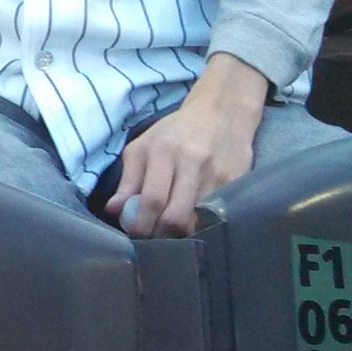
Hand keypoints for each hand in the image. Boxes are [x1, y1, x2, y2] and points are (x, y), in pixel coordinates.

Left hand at [107, 59, 267, 235]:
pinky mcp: (238, 182)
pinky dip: (203, 225)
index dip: (142, 224)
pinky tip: (194, 222)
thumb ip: (128, 179)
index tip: (135, 233)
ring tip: (171, 232)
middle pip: (176, 217)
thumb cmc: (176, 132)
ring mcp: (218, 174)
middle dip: (161, 236)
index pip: (152, 199)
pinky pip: (218, 215)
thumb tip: (114, 210)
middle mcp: (192, 162)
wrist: (222, 111)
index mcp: (164, 152)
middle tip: (153, 238)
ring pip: (198, 221)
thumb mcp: (144, 146)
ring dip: (182, 234)